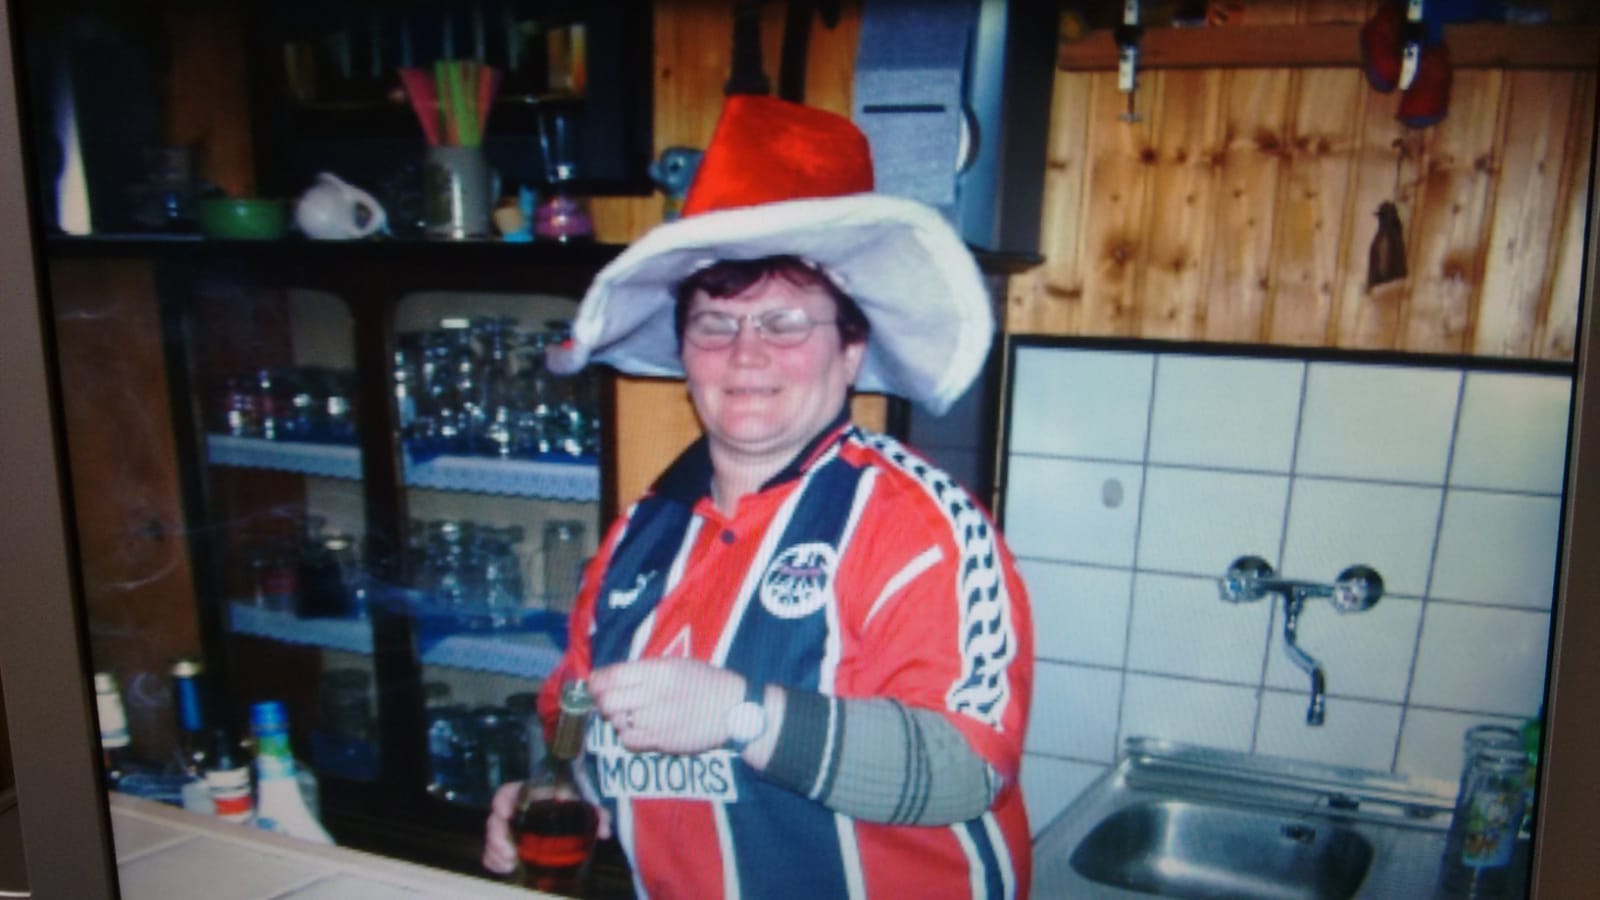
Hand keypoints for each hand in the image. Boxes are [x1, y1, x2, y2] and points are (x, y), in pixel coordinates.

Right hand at [481, 779, 611, 874]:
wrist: (572, 820)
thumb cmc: (576, 809)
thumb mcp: (587, 809)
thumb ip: (598, 816)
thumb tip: (606, 832)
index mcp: (532, 796)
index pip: (510, 791)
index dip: (503, 799)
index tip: (504, 812)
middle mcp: (517, 811)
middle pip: (496, 819)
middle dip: (497, 836)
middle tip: (509, 853)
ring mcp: (511, 829)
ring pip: (493, 837)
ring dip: (495, 851)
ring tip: (509, 864)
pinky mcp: (509, 845)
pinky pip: (492, 851)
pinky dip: (493, 860)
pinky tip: (504, 868)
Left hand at [589, 658, 743, 754]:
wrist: (732, 709)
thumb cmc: (705, 682)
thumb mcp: (676, 665)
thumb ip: (644, 670)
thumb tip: (609, 678)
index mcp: (658, 671)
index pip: (612, 676)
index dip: (596, 681)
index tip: (593, 683)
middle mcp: (654, 695)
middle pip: (608, 701)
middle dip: (602, 701)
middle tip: (606, 701)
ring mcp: (657, 720)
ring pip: (617, 722)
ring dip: (616, 718)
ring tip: (628, 713)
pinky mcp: (661, 741)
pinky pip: (628, 740)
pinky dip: (626, 734)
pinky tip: (637, 727)